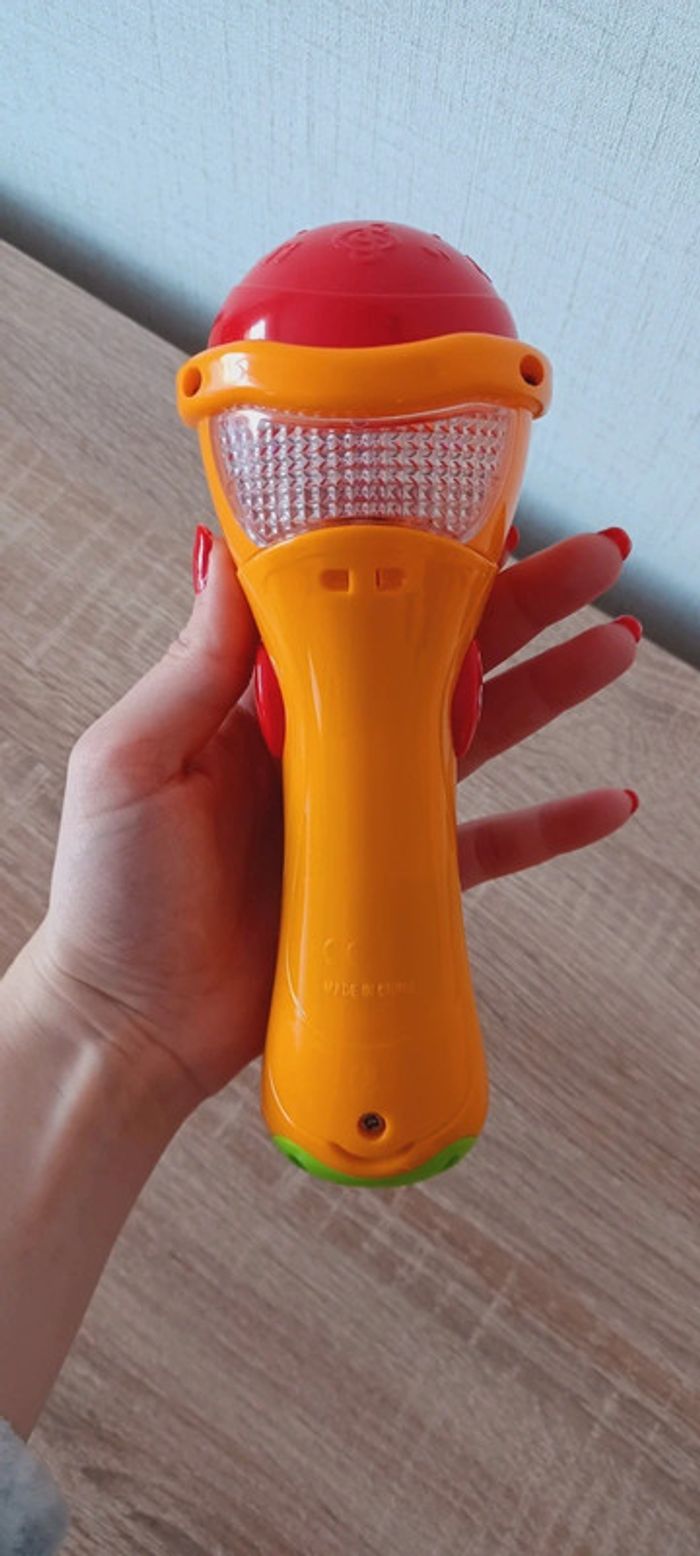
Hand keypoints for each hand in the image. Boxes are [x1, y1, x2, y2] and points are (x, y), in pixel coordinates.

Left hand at [27, 525, 637, 1108]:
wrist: (132, 1023)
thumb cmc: (111, 894)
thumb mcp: (132, 761)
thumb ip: (194, 666)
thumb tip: (235, 560)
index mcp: (262, 706)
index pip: (357, 615)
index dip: (420, 566)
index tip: (479, 520)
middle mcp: (325, 749)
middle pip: (440, 662)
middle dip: (519, 606)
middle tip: (589, 560)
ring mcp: (366, 816)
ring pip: (480, 737)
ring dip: (553, 689)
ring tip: (613, 642)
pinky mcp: (395, 887)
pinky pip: (488, 848)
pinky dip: (551, 828)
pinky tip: (606, 800)